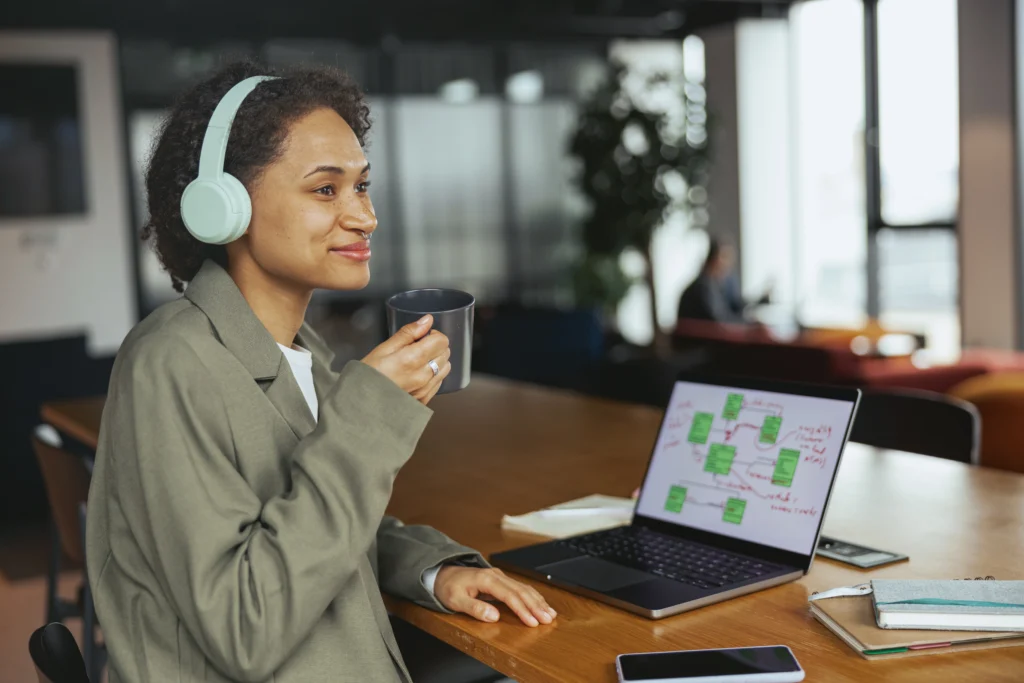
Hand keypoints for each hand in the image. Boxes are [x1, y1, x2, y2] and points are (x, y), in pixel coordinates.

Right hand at [362, 315, 451, 404]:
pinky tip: (417, 374)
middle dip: (435, 347)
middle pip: (445, 353)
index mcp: (412, 359)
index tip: (422, 336)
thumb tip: (426, 321)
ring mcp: (424, 389)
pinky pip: (439, 382)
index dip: (433, 335)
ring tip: (417, 362)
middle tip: (417, 348)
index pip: (441, 341)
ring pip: (445, 368)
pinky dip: (433, 375)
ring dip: (436, 361)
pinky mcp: (424, 399)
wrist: (362, 402)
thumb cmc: (369, 375)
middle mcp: (422, 376)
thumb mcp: (384, 348)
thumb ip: (408, 333)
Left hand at [434, 566, 556, 626]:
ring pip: (524, 588)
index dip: (522, 609)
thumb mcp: (455, 600)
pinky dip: (533, 597)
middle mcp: (496, 576)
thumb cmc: (448, 588)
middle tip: (548, 620)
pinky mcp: (501, 581)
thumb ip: (474, 608)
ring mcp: (500, 577)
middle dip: (536, 606)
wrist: (443, 574)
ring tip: (550, 614)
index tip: (532, 622)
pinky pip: (520, 588)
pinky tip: (541, 604)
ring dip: (538, 601)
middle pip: (521, 591)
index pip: (509, 596)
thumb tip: (494, 616)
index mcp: (486, 580)